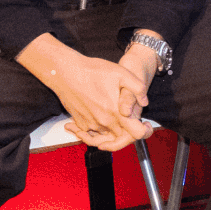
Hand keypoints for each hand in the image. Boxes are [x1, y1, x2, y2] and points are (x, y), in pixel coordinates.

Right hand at [17, 35, 153, 152]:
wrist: (64, 72)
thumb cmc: (92, 71)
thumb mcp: (121, 73)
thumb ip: (137, 88)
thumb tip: (144, 102)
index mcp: (116, 113)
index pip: (136, 134)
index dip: (145, 131)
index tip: (146, 124)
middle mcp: (103, 123)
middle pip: (122, 138)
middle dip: (129, 133)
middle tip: (130, 120)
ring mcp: (90, 124)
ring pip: (107, 137)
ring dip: (113, 131)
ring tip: (116, 117)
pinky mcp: (80, 123)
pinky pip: (92, 133)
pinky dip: (98, 129)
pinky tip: (100, 115)